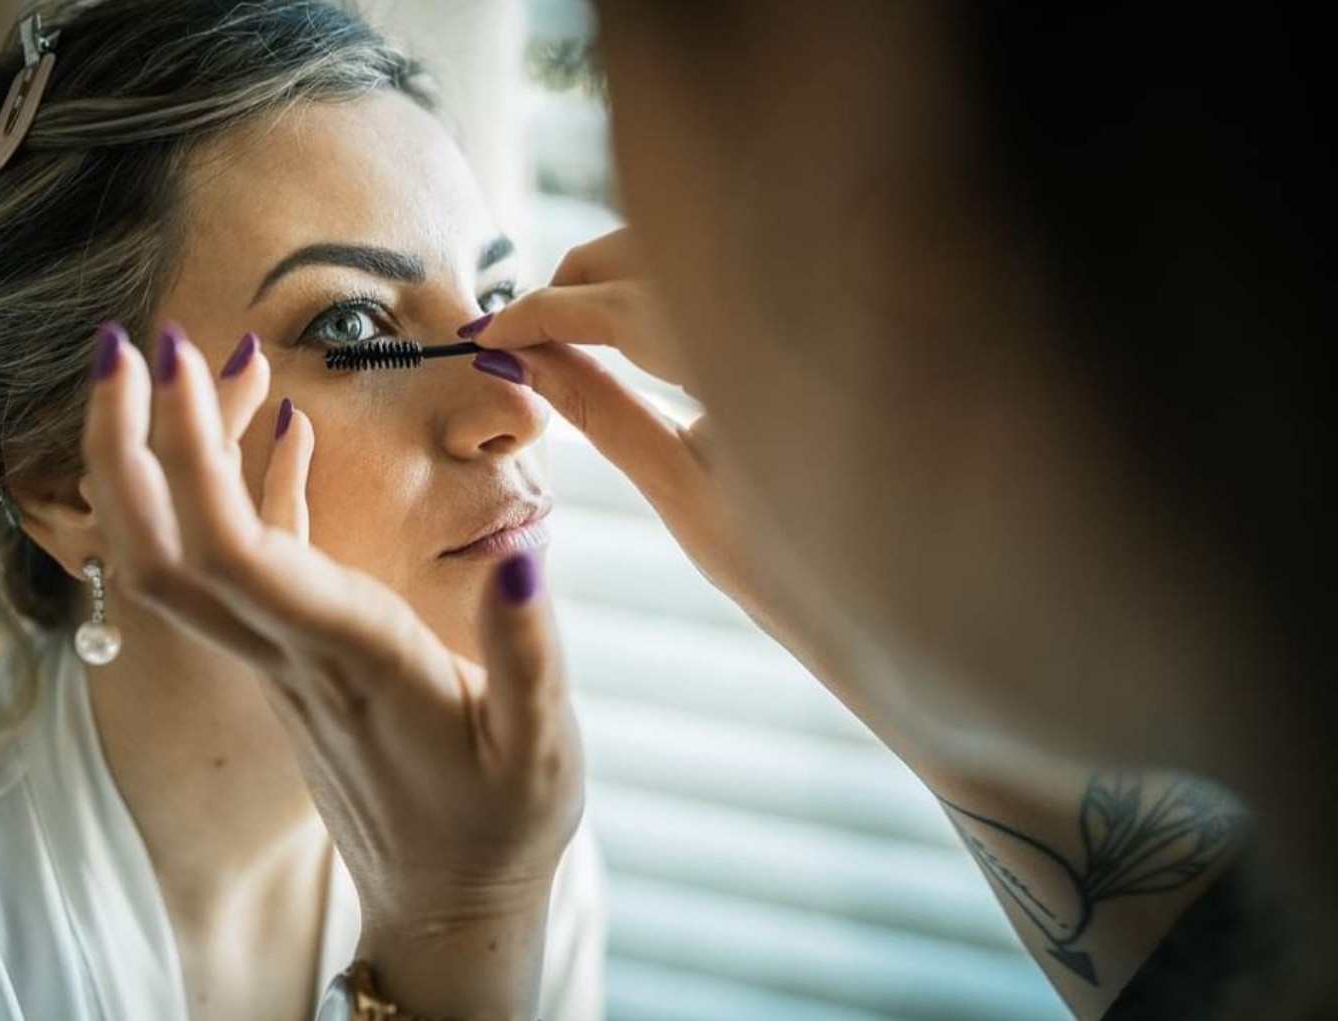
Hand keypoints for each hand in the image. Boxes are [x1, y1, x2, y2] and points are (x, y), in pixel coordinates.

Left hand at [82, 323, 580, 1018]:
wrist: (448, 906)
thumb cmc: (499, 827)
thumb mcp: (544, 744)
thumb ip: (528, 650)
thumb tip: (523, 553)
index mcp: (352, 660)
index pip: (236, 551)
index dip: (191, 453)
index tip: (183, 361)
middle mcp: (293, 657)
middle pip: (163, 553)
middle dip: (127, 445)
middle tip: (126, 344)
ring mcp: (283, 664)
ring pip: (185, 562)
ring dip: (168, 462)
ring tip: (202, 362)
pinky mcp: (297, 665)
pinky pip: (250, 571)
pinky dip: (249, 495)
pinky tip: (282, 432)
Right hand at [471, 230, 800, 652]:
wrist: (891, 586)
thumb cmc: (791, 563)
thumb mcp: (679, 490)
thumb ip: (597, 411)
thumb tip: (518, 358)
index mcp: (756, 359)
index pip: (623, 303)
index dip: (545, 311)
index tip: (487, 335)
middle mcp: (795, 303)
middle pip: (655, 244)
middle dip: (578, 277)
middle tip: (528, 334)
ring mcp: (814, 297)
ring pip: (689, 244)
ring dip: (622, 272)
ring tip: (576, 330)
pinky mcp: (823, 304)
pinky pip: (727, 266)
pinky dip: (670, 282)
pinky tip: (642, 327)